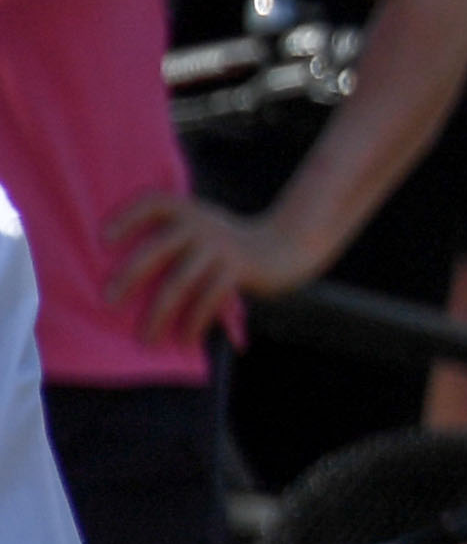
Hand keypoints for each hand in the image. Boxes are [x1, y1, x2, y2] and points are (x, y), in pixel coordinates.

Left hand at [104, 191, 311, 345]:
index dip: (127, 216)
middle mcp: (203, 224)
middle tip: (107, 300)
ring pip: (179, 282)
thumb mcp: (203, 230)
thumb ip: (173, 239)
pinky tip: (184, 340)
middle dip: (129, 275)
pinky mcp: (238, 267)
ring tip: (146, 338)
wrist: (285, 246)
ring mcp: (220, 246)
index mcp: (189, 212)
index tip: (104, 238)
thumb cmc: (229, 247)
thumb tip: (123, 278)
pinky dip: (193, 322)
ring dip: (159, 313)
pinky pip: (207, 298)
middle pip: (156, 248)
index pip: (153, 203)